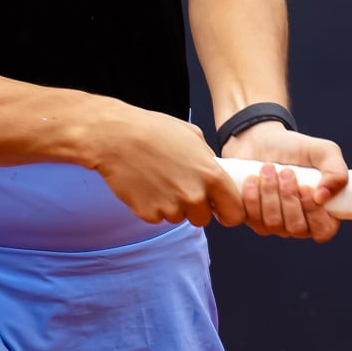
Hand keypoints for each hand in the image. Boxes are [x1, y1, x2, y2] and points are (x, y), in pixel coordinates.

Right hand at [91, 105, 243, 227]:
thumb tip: (214, 171)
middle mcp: (194, 196)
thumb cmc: (153, 131)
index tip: (221, 210)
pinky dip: (153, 206)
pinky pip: (157, 217)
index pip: (234, 211)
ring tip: (159, 180)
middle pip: (203, 219)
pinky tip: (146, 185)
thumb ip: (208, 159)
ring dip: (172, 206)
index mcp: (211, 176)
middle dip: (195, 208)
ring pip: (178, 217)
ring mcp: (170, 207)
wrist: (117, 137)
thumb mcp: (193, 136)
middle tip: (180, 188)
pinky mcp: (148, 214)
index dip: (228, 211)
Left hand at [222, 121, 348, 242]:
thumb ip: (336, 171)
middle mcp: (300, 223)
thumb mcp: (324, 151)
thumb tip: (323, 197)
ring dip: (269, 192)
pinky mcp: (252, 219)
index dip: (314, 214)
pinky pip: (251, 218)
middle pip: (296, 227)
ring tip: (268, 168)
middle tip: (286, 171)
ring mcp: (275, 224)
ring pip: (272, 223)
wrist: (261, 140)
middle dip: (289, 197)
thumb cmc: (296, 148)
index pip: (323, 230)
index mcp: (322, 212)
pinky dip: (251, 196)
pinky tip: (252, 179)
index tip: (304, 188)